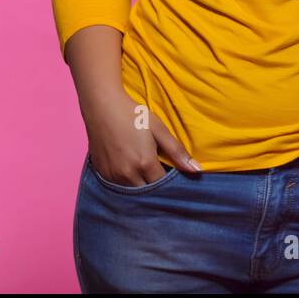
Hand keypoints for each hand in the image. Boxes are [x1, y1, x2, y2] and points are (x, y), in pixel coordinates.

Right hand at [83, 91, 201, 184]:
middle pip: (147, 191)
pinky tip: (129, 168)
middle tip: (158, 170)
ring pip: (132, 190)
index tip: (171, 171)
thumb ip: (177, 152)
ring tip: (144, 169)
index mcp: (145, 164)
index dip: (169, 181)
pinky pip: (117, 186)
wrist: (102, 106)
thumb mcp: (159, 130)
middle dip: (155, 185)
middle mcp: (128, 174)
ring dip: (140, 184)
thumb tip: (197, 170)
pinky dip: (125, 181)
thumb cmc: (133, 115)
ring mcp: (112, 175)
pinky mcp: (101, 173)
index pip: (162, 185)